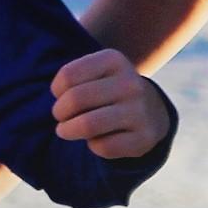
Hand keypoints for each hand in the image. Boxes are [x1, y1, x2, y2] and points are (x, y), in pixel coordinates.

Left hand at [49, 49, 170, 164]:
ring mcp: (139, 111)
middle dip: (59, 112)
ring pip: (87, 125)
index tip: (61, 95)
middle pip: (75, 99)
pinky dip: (93, 146)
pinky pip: (103, 147)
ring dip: (68, 131)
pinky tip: (98, 140)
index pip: (68, 75)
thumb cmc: (108, 90)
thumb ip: (71, 80)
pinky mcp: (144, 138)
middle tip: (61, 116)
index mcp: (114, 60)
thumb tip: (60, 110)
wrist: (151, 111)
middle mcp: (130, 83)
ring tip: (66, 130)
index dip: (56, 90)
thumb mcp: (94, 72)